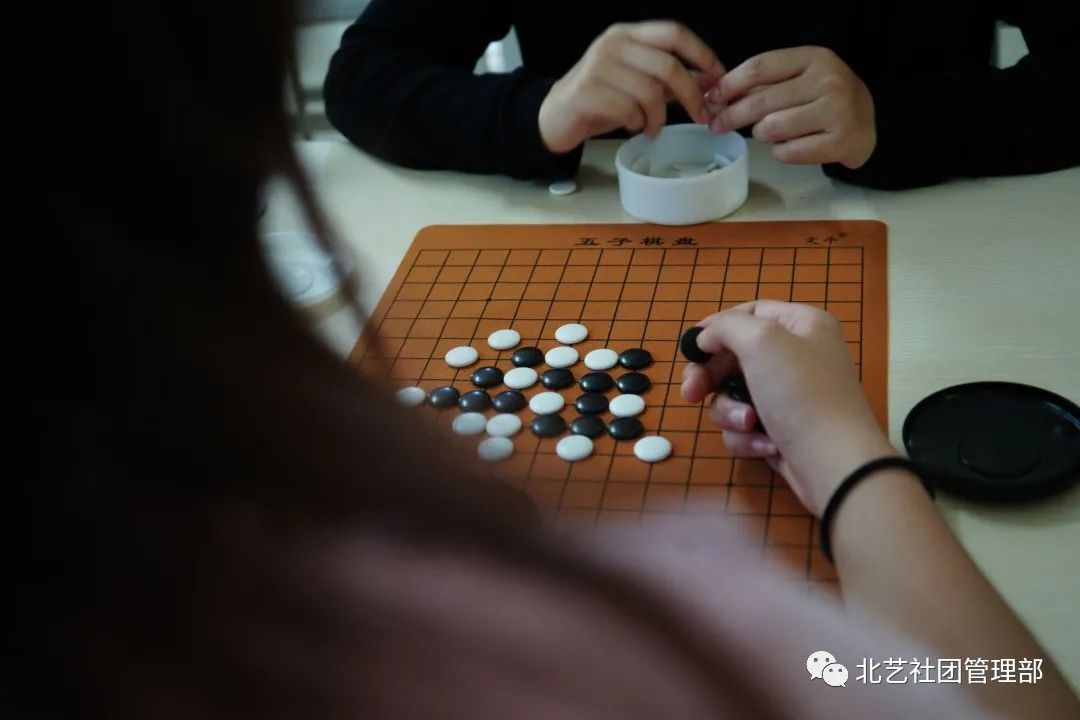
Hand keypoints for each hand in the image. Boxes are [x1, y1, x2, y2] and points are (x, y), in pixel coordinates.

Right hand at [538, 21, 723, 154]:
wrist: (555, 117)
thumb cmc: (600, 100)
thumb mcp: (638, 85)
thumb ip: (669, 81)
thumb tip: (710, 82)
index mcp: (628, 35)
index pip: (674, 33)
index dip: (701, 53)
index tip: (718, 77)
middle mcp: (613, 44)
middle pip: (668, 65)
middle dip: (691, 95)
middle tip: (700, 116)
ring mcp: (597, 66)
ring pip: (649, 92)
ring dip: (658, 117)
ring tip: (652, 128)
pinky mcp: (586, 92)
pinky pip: (627, 109)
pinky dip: (636, 123)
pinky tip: (632, 128)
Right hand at [680, 301, 895, 514]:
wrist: (834, 464)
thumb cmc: (801, 394)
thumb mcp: (762, 342)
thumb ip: (725, 327)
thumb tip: (705, 339)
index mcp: (801, 325)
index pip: (749, 312)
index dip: (716, 328)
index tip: (690, 349)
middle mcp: (795, 356)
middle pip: (732, 356)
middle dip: (710, 378)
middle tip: (690, 394)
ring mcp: (787, 395)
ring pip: (732, 395)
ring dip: (730, 411)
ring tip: (748, 424)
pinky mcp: (779, 429)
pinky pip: (744, 425)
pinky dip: (748, 436)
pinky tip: (766, 445)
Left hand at [705, 47, 875, 168]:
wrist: (867, 123)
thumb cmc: (823, 99)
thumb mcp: (799, 79)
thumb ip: (763, 84)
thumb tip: (716, 96)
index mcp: (815, 58)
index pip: (760, 68)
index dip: (729, 84)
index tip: (711, 98)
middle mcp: (828, 81)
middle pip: (761, 101)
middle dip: (732, 115)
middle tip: (718, 125)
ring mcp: (837, 111)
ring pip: (771, 129)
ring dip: (762, 135)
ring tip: (770, 133)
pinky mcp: (840, 141)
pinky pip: (788, 152)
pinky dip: (780, 152)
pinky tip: (790, 146)